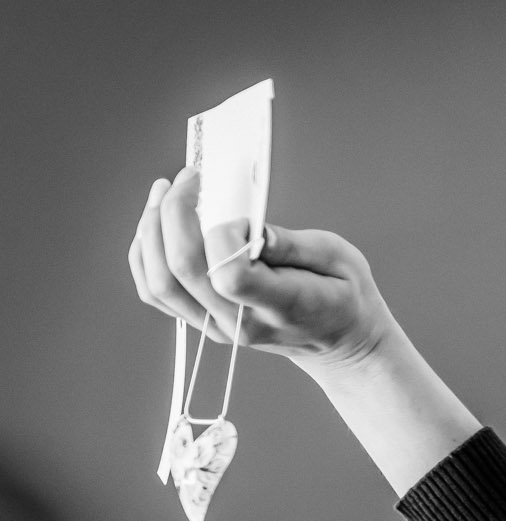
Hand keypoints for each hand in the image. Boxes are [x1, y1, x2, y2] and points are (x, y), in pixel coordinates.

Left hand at [128, 167, 393, 369]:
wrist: (341, 342)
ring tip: (163, 194)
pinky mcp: (203, 322)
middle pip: (183, 270)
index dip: (224, 235)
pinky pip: (156, 291)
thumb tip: (250, 228)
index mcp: (283, 307)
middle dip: (174, 212)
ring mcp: (217, 327)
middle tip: (187, 179)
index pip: (229, 275)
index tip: (241, 214)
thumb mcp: (341, 258)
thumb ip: (293, 243)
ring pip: (159, 282)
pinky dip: (146, 255)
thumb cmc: (344, 297)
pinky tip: (156, 226)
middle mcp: (241, 323)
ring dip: (152, 230)